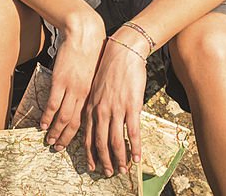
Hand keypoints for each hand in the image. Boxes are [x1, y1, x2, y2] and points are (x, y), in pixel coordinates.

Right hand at [39, 15, 103, 151]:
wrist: (85, 33)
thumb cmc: (92, 50)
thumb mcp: (97, 72)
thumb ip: (92, 87)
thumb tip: (89, 99)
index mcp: (93, 92)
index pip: (88, 119)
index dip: (82, 134)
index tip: (77, 144)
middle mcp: (84, 94)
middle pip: (75, 123)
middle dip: (67, 138)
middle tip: (58, 149)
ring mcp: (71, 88)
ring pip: (63, 117)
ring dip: (55, 132)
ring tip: (49, 142)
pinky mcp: (60, 81)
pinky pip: (53, 104)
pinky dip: (47, 117)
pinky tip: (42, 125)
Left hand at [83, 29, 147, 176]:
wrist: (123, 52)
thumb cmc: (110, 68)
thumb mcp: (96, 88)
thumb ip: (96, 105)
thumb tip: (99, 119)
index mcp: (91, 107)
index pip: (88, 137)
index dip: (90, 154)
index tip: (92, 166)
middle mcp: (101, 112)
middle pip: (100, 143)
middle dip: (103, 161)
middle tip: (107, 173)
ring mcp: (116, 110)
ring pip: (116, 142)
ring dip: (119, 159)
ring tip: (122, 170)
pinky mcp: (131, 106)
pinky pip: (133, 132)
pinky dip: (135, 148)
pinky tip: (138, 158)